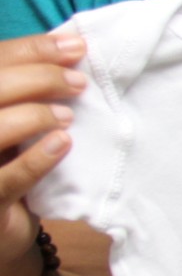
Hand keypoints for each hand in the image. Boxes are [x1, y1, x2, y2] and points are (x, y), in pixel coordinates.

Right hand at [0, 32, 84, 275]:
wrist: (0, 229)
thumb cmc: (7, 163)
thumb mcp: (11, 119)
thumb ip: (26, 87)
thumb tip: (69, 47)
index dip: (30, 50)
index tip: (75, 47)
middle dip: (38, 78)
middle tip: (79, 83)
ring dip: (35, 115)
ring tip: (68, 117)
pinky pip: (6, 179)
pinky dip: (36, 159)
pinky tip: (62, 144)